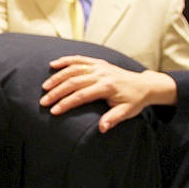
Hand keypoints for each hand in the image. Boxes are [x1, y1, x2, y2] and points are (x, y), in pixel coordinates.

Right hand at [40, 55, 175, 132]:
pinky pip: (79, 59)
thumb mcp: (127, 112)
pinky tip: (53, 64)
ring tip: (45, 87)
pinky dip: (65, 61)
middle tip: (43, 102)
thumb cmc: (134, 100)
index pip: (81, 95)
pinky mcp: (97, 62)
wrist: (145, 84)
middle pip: (73, 82)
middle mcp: (101, 74)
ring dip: (57, 77)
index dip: (66, 103)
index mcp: (107, 87)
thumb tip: (102, 129)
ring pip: (73, 69)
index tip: (54, 111)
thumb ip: (113, 119)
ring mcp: (98, 66)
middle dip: (56, 92)